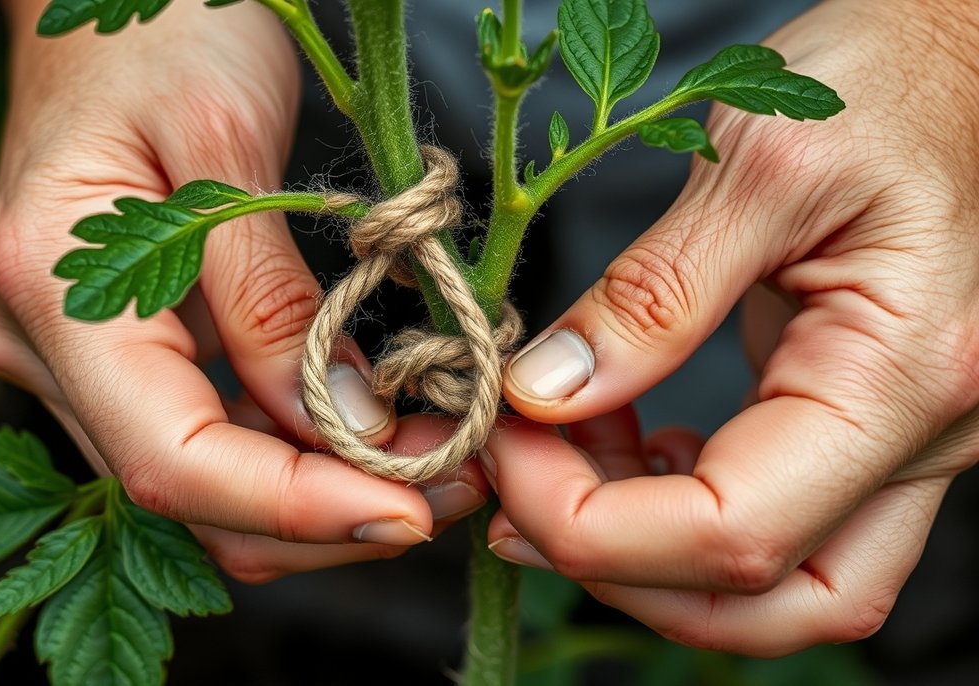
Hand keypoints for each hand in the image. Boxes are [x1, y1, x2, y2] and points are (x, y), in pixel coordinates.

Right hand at [0, 1, 487, 582]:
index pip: (172, 457)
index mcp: (48, 288)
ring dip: (323, 492)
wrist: (103, 4)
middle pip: (189, 496)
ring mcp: (69, 363)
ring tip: (436, 455)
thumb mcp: (228, 144)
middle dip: (329, 512)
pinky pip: (206, 439)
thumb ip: (269, 300)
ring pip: (202, 487)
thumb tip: (346, 428)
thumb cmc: (162, 37)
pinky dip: (294, 453)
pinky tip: (375, 427)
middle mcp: (40, 349)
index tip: (414, 511)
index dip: (296, 506)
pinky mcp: (110, 361)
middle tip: (457, 480)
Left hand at [488, 0, 978, 655]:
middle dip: (619, 568)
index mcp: (904, 377)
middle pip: (770, 601)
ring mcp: (899, 440)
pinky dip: (676, 504)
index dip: (592, 524)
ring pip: (778, 581)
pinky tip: (620, 436)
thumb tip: (545, 392)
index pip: (736, 532)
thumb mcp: (758, 162)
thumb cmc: (887, 82)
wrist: (961, 55)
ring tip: (554, 452)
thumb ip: (653, 293)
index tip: (504, 446)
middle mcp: (922, 436)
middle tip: (514, 488)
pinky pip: (774, 514)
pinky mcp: (860, 421)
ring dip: (643, 547)